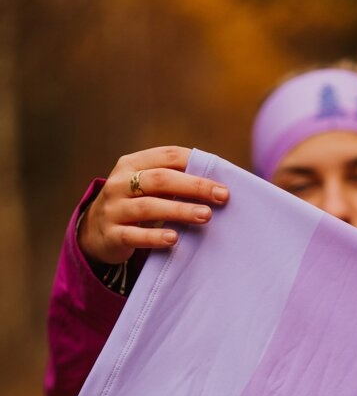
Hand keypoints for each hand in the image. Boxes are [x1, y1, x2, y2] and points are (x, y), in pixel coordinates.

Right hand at [77, 146, 228, 264]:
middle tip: (222, 196)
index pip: (167, 156)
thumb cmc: (134, 205)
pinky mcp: (112, 235)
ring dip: (180, 210)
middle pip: (160, 179)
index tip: (223, 181)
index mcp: (132, 164)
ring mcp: (114, 209)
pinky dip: (155, 237)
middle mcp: (119, 183)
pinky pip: (135, 235)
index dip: (195, 164)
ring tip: (206, 216)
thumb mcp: (146, 187)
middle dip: (194, 186)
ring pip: (149, 207)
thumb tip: (217, 185)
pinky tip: (175, 239)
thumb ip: (173, 182)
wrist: (95, 232)